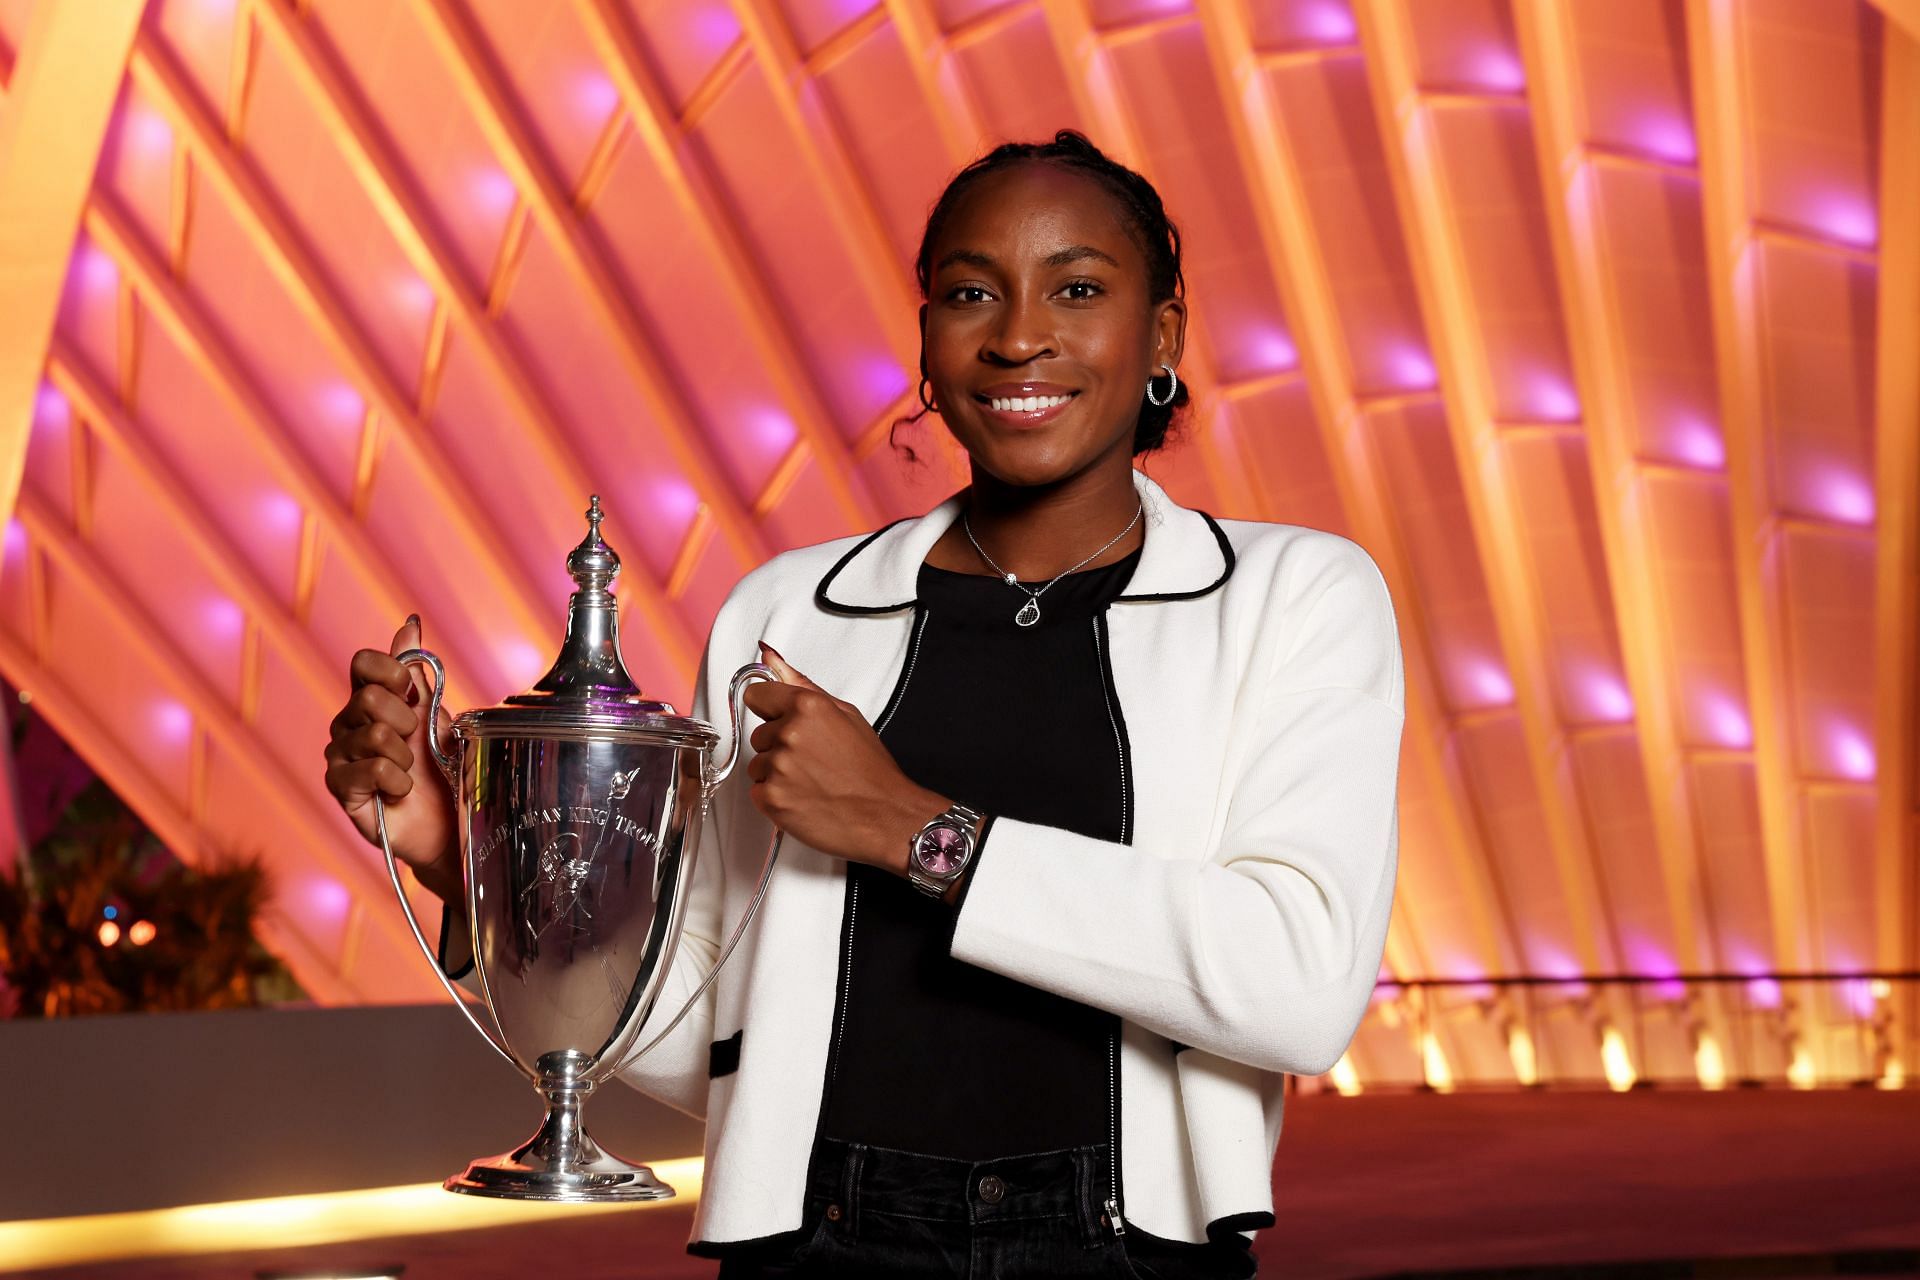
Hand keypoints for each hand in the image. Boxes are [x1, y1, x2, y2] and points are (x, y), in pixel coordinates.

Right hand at [323, 615, 459, 901]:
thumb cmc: (441, 768)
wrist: (449, 822)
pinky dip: (395, 780)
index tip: (413, 693)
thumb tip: (409, 623)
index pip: (364, 662)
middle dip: (406, 720)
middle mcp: (348, 723)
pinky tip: (399, 791)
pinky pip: (367, 770)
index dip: (392, 672)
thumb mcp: (435, 714)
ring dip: (405, 755)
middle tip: (416, 743)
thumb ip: (418, 671)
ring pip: (372, 734)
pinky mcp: (340, 788)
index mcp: (370, 700)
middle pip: (368, 697)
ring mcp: (340, 755)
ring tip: (410, 772)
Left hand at [743, 643, 946, 873]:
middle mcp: (790, 734)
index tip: (782, 721)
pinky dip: (776, 797)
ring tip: (811, 781)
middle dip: (779, 745)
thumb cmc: (871, 770)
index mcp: (807, 707)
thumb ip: (802, 684)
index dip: (770, 710)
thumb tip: (771, 657)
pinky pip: (758, 792)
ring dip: (777, 773)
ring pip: (758, 764)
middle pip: (758, 734)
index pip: (757, 696)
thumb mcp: (845, 714)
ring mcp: (778, 768)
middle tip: (812, 760)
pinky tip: (804, 798)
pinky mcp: (772, 799)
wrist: (885, 816)